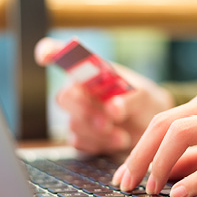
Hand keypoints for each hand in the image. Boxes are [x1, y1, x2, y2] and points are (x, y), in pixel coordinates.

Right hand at [34, 37, 173, 153]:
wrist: (151, 127)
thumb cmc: (144, 102)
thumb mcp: (144, 95)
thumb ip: (129, 99)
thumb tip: (113, 108)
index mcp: (91, 71)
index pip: (64, 55)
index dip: (51, 52)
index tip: (45, 55)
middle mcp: (80, 90)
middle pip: (65, 97)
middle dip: (86, 111)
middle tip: (108, 122)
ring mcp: (78, 114)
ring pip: (74, 124)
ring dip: (98, 132)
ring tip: (122, 135)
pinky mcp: (82, 136)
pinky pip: (80, 142)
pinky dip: (99, 144)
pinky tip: (117, 140)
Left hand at [112, 82, 196, 196]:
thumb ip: (194, 155)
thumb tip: (159, 172)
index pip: (164, 120)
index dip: (139, 148)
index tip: (125, 174)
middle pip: (166, 124)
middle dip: (140, 155)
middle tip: (127, 184)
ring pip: (184, 132)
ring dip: (160, 163)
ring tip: (151, 189)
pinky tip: (182, 193)